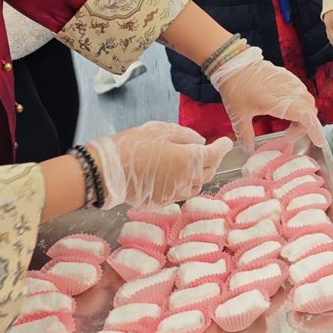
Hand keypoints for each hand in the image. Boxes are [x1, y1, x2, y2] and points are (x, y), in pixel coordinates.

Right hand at [87, 121, 231, 208]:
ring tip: (197, 164)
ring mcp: (174, 193)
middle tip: (211, 151)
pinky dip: (186, 184)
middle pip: (209, 171)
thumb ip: (185, 135)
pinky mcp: (162, 202)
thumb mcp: (160, 130)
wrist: (107, 171)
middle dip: (213, 160)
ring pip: (197, 185)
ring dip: (201, 174)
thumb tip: (199, 141)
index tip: (226, 142)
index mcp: (189, 159)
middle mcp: (186, 179)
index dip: (222, 147)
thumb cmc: (132, 146)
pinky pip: (182, 194)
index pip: (214, 154)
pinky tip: (180, 176)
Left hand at [209, 46, 325, 150]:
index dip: (315, 130)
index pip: (307, 117)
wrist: (233, 63)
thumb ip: (245, 135)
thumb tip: (248, 151)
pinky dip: (300, 103)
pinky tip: (286, 108)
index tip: (318, 141)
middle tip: (288, 136)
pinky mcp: (287, 76)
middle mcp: (290, 91)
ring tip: (288, 124)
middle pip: (310, 111)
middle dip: (305, 126)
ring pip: (307, 101)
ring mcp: (290, 82)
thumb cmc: (236, 88)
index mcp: (280, 103)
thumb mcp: (238, 115)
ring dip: (303, 114)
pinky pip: (301, 91)